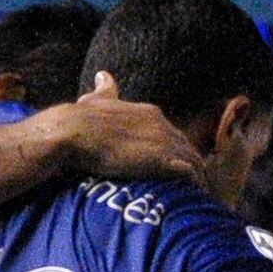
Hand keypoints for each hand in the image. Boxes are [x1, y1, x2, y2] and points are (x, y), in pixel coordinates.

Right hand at [41, 76, 203, 184]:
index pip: (174, 134)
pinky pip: (190, 173)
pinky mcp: (162, 160)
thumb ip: (104, 90)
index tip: (177, 166)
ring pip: (194, 161)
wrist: (74, 132)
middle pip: (188, 148)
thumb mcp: (95, 99)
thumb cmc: (80, 118)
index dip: (177, 151)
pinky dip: (195, 184)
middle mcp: (162, 125)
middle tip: (193, 186)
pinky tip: (193, 197)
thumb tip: (102, 75)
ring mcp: (164, 142)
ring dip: (198, 178)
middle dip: (192, 165)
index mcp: (150, 113)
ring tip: (198, 197)